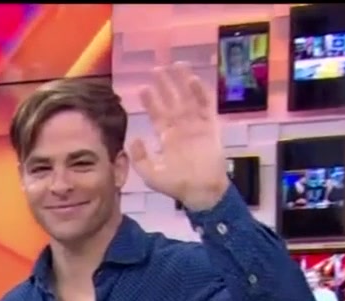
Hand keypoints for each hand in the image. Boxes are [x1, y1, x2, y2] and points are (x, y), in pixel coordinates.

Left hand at [129, 63, 229, 211]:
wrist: (201, 192)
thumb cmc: (177, 186)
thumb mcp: (151, 175)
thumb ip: (140, 158)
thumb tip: (134, 139)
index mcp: (167, 137)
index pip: (157, 114)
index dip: (150, 101)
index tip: (142, 87)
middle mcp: (181, 128)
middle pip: (172, 101)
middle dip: (165, 86)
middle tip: (157, 68)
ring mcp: (196, 126)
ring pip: (188, 99)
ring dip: (183, 83)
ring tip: (177, 65)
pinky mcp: (210, 128)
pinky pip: (205, 107)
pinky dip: (200, 93)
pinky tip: (193, 80)